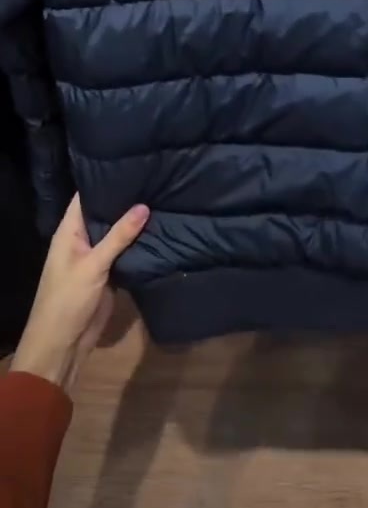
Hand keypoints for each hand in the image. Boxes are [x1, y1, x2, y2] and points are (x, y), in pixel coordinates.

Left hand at [12, 193, 148, 393]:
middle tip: (156, 178)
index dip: (106, 180)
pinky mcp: (109, 274)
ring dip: (135, 223)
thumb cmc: (68, 299)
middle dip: (126, 200)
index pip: (86, 197)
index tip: (132, 165)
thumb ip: (119, 236)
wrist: (63, 343)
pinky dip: (138, 245)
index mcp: (69, 232)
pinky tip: (160, 230)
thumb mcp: (93, 265)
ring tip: (164, 197)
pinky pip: (125, 254)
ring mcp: (96, 258)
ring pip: (117, 235)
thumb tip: (144, 205)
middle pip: (105, 214)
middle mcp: (82, 240)